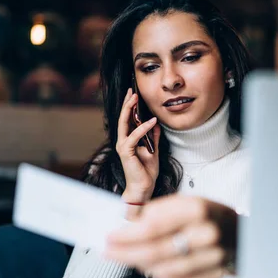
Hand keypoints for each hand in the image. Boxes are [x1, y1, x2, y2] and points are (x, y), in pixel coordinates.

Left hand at [105, 195, 237, 277]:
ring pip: (163, 269)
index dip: (127, 234)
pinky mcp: (212, 275)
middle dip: (125, 252)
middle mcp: (205, 234)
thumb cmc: (212, 216)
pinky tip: (150, 267)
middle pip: (154, 250)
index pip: (153, 225)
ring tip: (127, 258)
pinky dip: (159, 275)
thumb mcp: (189, 202)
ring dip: (140, 265)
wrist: (244, 235)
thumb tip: (129, 226)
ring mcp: (211, 257)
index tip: (111, 236)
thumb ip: (160, 212)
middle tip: (109, 251)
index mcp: (197, 209)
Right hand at [116, 88, 160, 207]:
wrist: (144, 187)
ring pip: (124, 124)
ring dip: (130, 110)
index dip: (130, 107)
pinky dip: (143, 128)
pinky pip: (134, 137)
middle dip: (127, 103)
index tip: (134, 94)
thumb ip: (153, 137)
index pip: (127, 121)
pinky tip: (151, 121)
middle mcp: (123, 142)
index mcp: (128, 141)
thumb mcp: (153, 150)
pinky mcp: (126, 152)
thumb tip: (155, 124)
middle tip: (132, 91)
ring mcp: (123, 147)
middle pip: (123, 119)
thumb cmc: (146, 171)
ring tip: (136, 99)